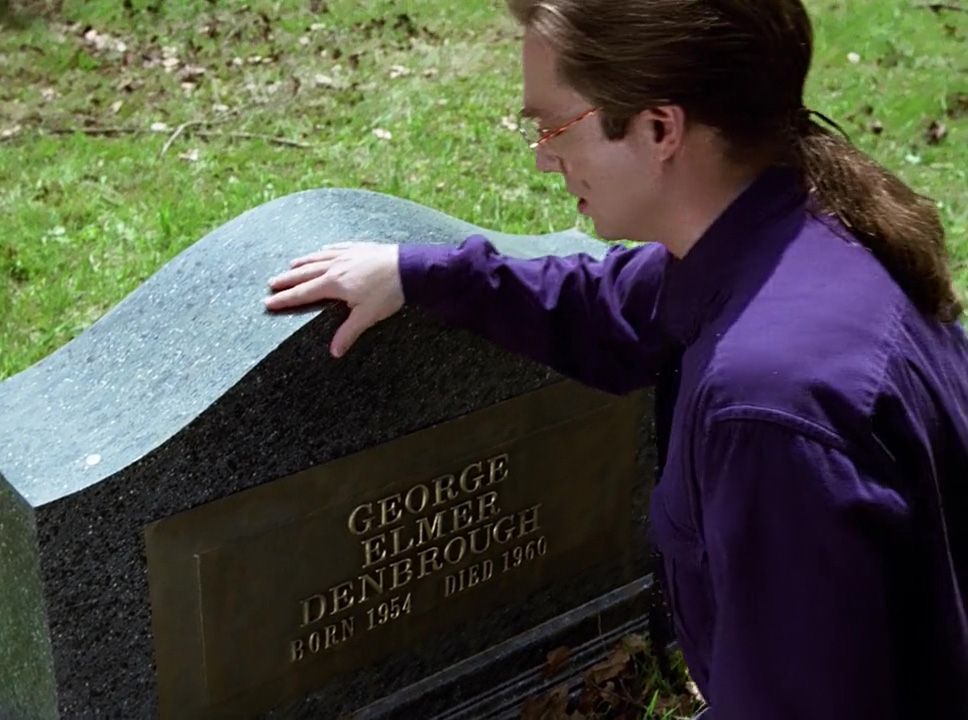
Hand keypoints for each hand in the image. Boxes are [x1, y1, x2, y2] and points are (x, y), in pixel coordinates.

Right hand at [264, 242, 403, 357]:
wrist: (409, 267)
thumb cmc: (388, 292)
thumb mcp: (367, 316)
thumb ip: (348, 333)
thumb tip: (334, 352)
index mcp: (333, 284)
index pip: (303, 293)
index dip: (285, 299)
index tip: (268, 302)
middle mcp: (335, 266)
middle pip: (305, 274)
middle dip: (287, 280)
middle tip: (271, 284)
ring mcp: (347, 255)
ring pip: (319, 258)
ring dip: (303, 262)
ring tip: (291, 265)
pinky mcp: (360, 248)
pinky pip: (338, 247)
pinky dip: (327, 249)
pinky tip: (323, 248)